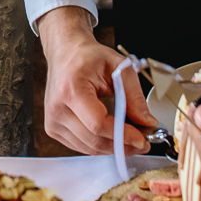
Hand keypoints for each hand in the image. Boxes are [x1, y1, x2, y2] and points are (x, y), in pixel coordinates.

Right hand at [39, 6, 154, 155]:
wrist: (65, 53)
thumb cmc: (88, 57)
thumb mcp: (118, 68)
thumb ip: (134, 97)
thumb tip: (147, 124)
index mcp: (71, 89)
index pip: (98, 124)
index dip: (122, 135)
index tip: (142, 139)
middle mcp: (57, 108)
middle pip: (94, 140)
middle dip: (122, 145)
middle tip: (143, 142)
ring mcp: (53, 120)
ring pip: (89, 148)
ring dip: (113, 147)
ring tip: (130, 138)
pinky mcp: (53, 128)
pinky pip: (81, 146)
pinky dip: (100, 145)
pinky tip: (111, 136)